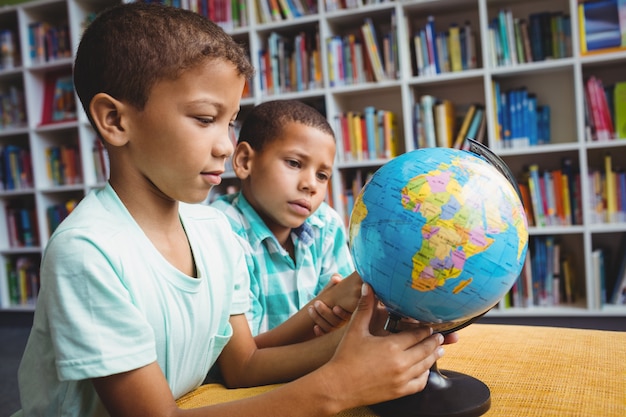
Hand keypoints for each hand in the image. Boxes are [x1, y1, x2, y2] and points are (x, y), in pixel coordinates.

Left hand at [309, 272, 361, 335]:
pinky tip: (315, 327)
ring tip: (310, 308)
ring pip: (329, 329)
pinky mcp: (333, 339)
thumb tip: (335, 278)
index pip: (349, 316)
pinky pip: (326, 337)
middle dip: (325, 313)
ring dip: (318, 318)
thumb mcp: (340, 289)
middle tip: (316, 303)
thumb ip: (338, 284)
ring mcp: (341, 333)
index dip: (342, 313)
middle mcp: (350, 325)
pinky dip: (320, 332)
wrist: (337, 308)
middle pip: (338, 323)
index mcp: (355, 313)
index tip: (335, 307)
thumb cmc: (342, 295)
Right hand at [320, 283, 445, 408]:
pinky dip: (425, 375)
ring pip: (425, 366)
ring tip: (439, 350)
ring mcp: (401, 379)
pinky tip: (425, 370)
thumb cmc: (345, 356)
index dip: (426, 329)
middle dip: (434, 342)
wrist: (338, 386)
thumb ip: (365, 307)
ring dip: (434, 356)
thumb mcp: (355, 329)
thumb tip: (368, 286)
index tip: (430, 325)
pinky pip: (420, 383)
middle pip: (426, 350)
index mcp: (392, 346)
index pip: (417, 334)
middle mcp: (401, 363)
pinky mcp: (399, 392)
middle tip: (441, 336)